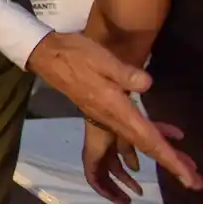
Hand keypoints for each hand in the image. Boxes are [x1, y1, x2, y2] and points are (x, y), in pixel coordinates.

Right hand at [28, 32, 200, 191]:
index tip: (188, 178)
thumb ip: (125, 72)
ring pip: (139, 143)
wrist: (49, 55)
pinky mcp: (105, 112)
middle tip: (194, 182)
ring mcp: (107, 118)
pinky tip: (164, 133)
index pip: (147, 140)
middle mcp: (112, 120)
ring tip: (184, 165)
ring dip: (162, 155)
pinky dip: (148, 140)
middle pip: (146, 148)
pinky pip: (130, 134)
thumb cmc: (75, 55)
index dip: (169, 160)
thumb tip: (147, 83)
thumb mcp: (102, 59)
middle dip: (171, 164)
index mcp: (115, 110)